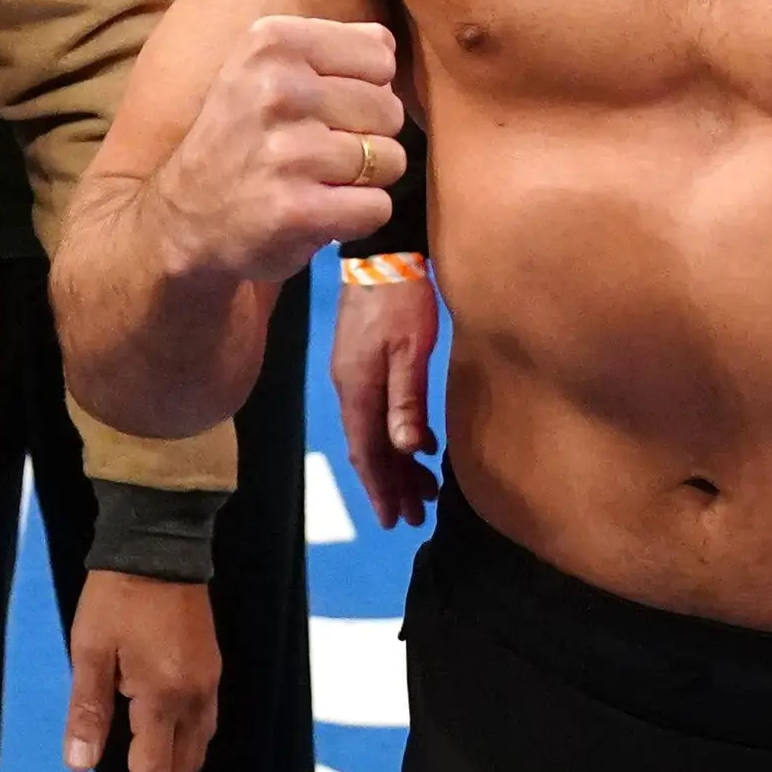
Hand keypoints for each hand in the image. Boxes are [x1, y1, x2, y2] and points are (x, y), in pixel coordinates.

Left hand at [66, 570, 219, 771]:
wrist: (160, 545)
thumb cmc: (118, 595)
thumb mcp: (90, 650)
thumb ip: (87, 710)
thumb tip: (79, 765)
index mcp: (163, 697)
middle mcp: (194, 700)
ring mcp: (206, 687)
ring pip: (194, 758)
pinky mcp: (208, 673)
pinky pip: (201, 734)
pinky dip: (183, 763)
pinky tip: (168, 769)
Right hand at [147, 17, 405, 286]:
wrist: (179, 222)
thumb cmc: (238, 140)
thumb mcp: (262, 69)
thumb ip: (329, 48)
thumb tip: (390, 48)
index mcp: (271, 42)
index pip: (380, 54)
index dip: (364, 87)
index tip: (322, 108)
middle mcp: (276, 88)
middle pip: (389, 109)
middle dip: (367, 137)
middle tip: (317, 152)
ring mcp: (287, 151)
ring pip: (390, 160)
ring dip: (364, 181)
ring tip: (316, 182)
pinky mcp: (297, 209)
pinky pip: (377, 208)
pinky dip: (356, 218)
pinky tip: (318, 213)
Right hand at [332, 264, 438, 527]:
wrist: (382, 251)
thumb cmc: (401, 299)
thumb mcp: (409, 350)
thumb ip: (405, 399)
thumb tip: (403, 449)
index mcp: (357, 388)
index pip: (366, 451)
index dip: (380, 489)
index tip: (395, 520)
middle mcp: (348, 387)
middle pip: (367, 447)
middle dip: (390, 484)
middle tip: (417, 513)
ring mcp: (351, 374)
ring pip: (371, 431)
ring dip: (395, 462)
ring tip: (423, 486)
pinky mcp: (360, 361)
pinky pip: (375, 412)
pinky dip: (395, 435)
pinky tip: (418, 442)